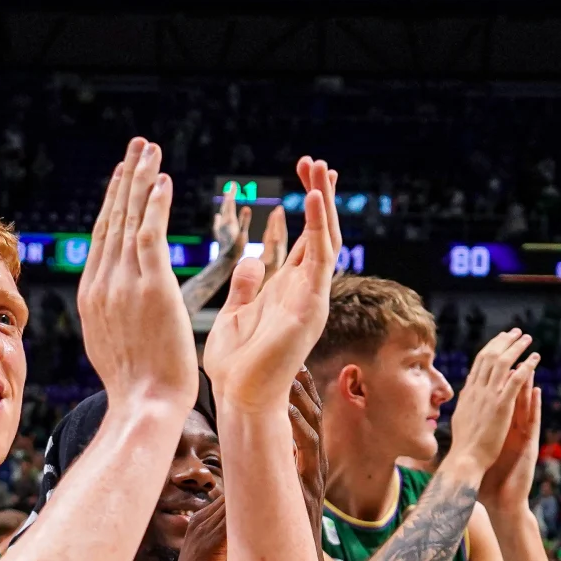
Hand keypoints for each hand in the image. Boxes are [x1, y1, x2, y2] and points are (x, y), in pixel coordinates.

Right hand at [76, 139, 196, 408]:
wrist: (144, 405)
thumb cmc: (139, 388)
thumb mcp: (112, 346)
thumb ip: (113, 317)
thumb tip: (115, 308)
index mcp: (92, 297)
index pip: (102, 239)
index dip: (112, 203)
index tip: (121, 176)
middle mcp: (102, 284)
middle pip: (111, 220)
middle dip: (124, 180)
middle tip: (135, 147)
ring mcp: (124, 284)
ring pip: (129, 219)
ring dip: (140, 180)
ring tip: (150, 149)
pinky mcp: (151, 287)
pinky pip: (151, 234)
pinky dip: (155, 204)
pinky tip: (162, 179)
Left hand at [201, 156, 342, 410]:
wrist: (239, 399)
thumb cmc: (235, 366)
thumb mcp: (235, 314)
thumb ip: (246, 287)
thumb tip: (252, 261)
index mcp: (286, 290)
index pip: (303, 240)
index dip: (308, 208)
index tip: (306, 176)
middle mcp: (304, 290)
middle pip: (320, 233)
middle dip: (320, 196)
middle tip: (316, 162)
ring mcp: (310, 297)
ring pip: (326, 240)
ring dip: (323, 203)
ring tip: (320, 168)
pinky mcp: (309, 307)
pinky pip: (318, 260)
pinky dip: (318, 228)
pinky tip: (313, 200)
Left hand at [288, 369, 326, 529]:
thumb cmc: (283, 538)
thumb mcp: (279, 500)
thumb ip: (274, 477)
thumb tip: (257, 458)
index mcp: (306, 469)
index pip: (308, 425)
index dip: (302, 397)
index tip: (295, 371)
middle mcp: (313, 471)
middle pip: (314, 421)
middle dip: (307, 392)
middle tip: (297, 363)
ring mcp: (314, 481)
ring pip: (313, 433)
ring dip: (303, 404)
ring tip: (293, 379)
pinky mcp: (311, 493)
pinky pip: (308, 456)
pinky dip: (299, 431)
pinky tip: (288, 413)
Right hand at [441, 328, 537, 474]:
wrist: (466, 458)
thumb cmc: (464, 444)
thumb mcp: (461, 416)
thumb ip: (467, 401)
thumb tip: (468, 389)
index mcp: (468, 392)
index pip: (479, 362)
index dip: (491, 347)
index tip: (501, 339)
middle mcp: (477, 389)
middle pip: (490, 356)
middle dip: (504, 341)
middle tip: (516, 332)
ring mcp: (489, 396)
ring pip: (503, 363)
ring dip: (516, 347)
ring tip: (527, 338)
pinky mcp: (502, 405)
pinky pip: (516, 379)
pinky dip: (526, 366)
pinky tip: (535, 358)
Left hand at [477, 355, 542, 511]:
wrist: (502, 504)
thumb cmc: (490, 484)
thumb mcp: (479, 459)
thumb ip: (473, 445)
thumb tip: (458, 435)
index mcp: (500, 431)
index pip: (498, 402)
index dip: (496, 383)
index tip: (492, 362)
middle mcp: (513, 432)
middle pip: (513, 399)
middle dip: (514, 375)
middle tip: (514, 353)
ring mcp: (522, 439)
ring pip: (525, 407)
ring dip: (527, 384)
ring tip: (530, 362)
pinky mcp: (528, 447)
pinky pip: (532, 423)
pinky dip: (533, 407)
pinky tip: (536, 391)